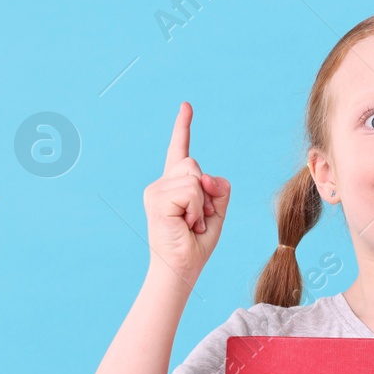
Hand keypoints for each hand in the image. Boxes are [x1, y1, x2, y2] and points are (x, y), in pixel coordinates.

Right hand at [141, 101, 230, 284]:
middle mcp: (162, 183)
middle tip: (198, 218)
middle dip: (207, 193)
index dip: (183, 128)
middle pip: (195, 165)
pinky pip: (191, 191)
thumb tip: (205, 176)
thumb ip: (218, 188)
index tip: (186, 106)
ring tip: (191, 223)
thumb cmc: (197, 243)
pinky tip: (187, 224)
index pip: (180, 151)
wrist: (181, 267)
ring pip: (195, 178)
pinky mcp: (156, 198)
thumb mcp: (217, 211)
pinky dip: (196, 210)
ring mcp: (156, 190)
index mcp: (176, 184)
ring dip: (203, 205)